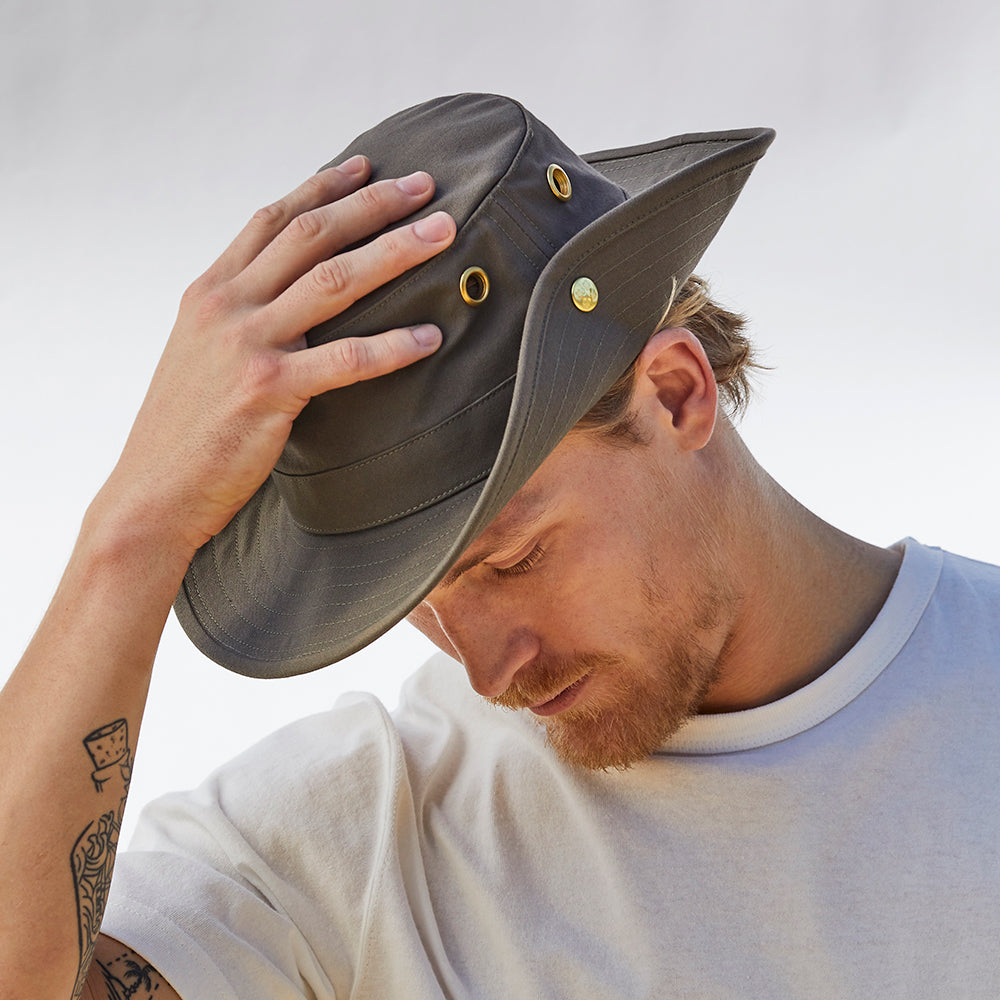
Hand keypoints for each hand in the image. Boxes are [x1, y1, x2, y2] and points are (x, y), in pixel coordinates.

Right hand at [93, 156, 454, 561]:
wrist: (152, 493)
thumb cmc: (186, 432)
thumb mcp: (201, 357)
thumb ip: (240, 319)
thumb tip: (289, 302)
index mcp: (210, 292)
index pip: (272, 220)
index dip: (323, 188)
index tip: (366, 167)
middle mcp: (226, 304)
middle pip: (311, 234)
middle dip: (373, 203)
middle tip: (424, 186)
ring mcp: (246, 343)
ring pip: (335, 279)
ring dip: (395, 250)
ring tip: (443, 233)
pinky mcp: (268, 389)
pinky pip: (346, 358)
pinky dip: (394, 345)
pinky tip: (432, 336)